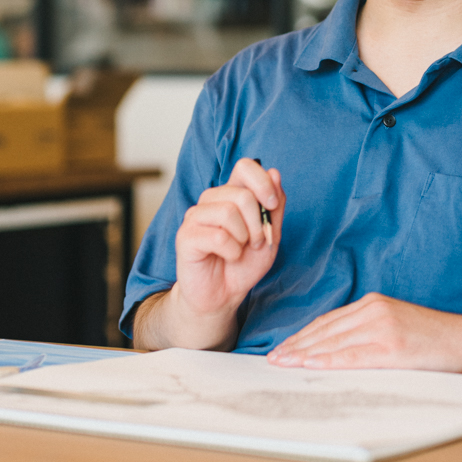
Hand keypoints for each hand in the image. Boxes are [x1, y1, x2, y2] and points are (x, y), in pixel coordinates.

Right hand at [172, 158, 284, 324]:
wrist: (223, 296)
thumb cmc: (244, 264)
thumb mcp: (271, 235)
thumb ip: (275, 206)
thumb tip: (274, 172)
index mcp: (232, 194)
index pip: (245, 166)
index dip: (262, 181)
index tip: (272, 204)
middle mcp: (211, 200)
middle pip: (242, 194)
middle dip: (258, 223)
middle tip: (256, 242)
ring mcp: (196, 216)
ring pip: (228, 212)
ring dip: (244, 238)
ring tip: (240, 250)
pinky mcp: (185, 236)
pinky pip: (217, 236)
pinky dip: (231, 251)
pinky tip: (228, 257)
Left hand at [267, 293, 461, 371]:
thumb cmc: (434, 338)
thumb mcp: (397, 323)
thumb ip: (368, 330)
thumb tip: (337, 349)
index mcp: (373, 303)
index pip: (328, 322)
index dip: (303, 336)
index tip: (284, 349)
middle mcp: (375, 311)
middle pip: (325, 331)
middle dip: (297, 346)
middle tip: (274, 360)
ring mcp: (383, 328)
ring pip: (334, 343)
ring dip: (305, 355)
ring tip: (284, 365)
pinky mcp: (393, 347)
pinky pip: (353, 356)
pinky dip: (328, 362)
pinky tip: (312, 367)